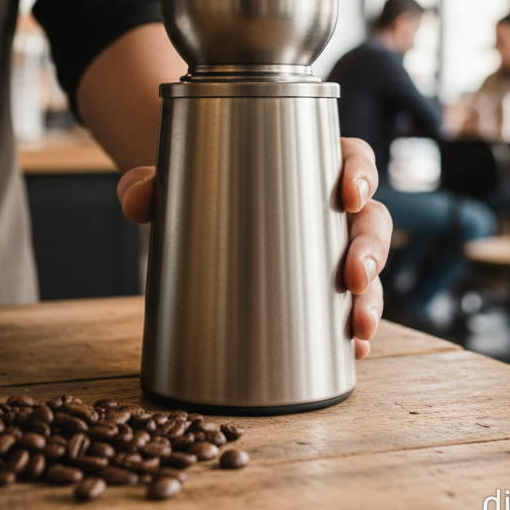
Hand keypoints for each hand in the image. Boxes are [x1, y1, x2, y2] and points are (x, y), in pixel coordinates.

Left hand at [116, 137, 390, 359]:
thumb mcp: (171, 178)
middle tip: (353, 277)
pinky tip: (354, 352)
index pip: (353, 158)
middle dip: (371, 251)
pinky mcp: (317, 287)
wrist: (188, 210)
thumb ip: (148, 184)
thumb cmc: (195, 183)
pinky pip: (349, 305)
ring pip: (370, 268)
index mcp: (308, 162)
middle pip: (371, 220)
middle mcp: (328, 206)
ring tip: (359, 328)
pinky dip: (355, 330)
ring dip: (372, 298)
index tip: (349, 193)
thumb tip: (137, 199)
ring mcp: (327, 248)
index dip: (361, 173)